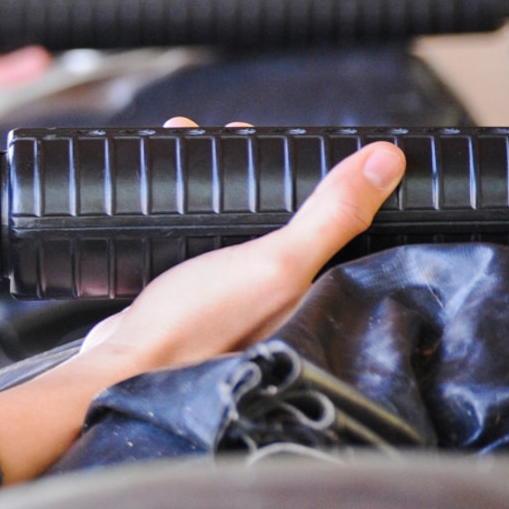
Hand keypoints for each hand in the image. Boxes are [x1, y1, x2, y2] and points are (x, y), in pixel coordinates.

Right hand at [0, 136, 407, 482]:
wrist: (120, 372)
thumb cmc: (199, 328)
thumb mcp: (275, 265)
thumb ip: (331, 217)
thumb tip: (388, 162)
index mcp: (313, 296)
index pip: (339, 226)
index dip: (323, 178)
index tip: (294, 142)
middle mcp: (278, 300)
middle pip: (280, 219)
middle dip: (255, 171)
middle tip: (232, 136)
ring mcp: (231, 301)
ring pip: (234, 227)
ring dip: (214, 185)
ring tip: (189, 145)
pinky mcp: (188, 302)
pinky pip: (196, 240)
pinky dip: (183, 210)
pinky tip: (163, 193)